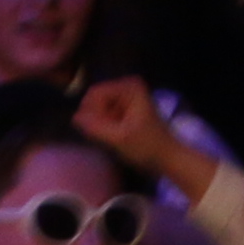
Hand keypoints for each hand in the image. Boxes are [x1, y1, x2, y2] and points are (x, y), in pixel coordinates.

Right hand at [76, 78, 203, 188]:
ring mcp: (126, 97)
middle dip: (96, 118)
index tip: (101, 130)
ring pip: (96, 107)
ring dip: (99, 123)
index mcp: (129, 87)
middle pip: (94, 99)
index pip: (94, 94)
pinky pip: (102, 112)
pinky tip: (115, 136)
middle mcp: (127, 86)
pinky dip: (104, 125)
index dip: (92, 113)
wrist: (169, 158)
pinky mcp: (125, 107)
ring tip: (113, 136)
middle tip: (107, 135)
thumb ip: (95, 127)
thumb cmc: (148, 147)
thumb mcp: (119, 139)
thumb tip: (74, 118)